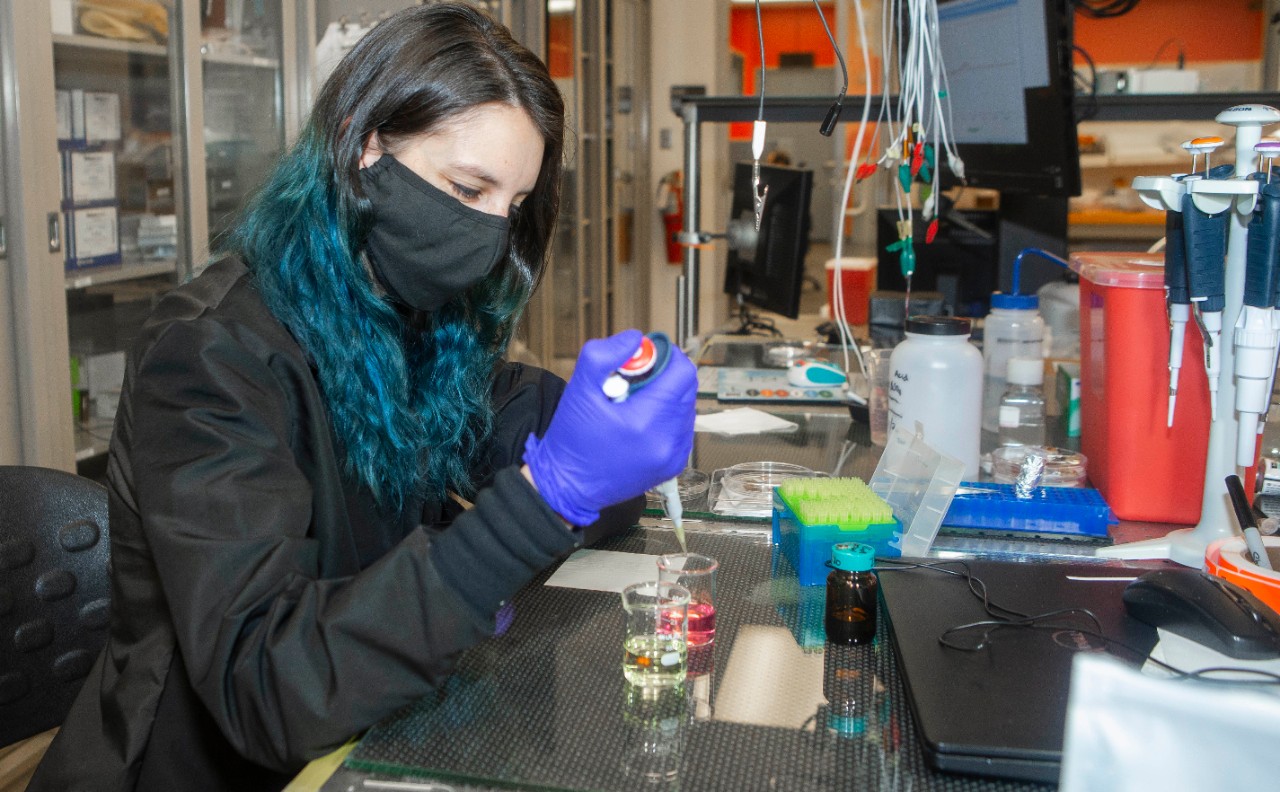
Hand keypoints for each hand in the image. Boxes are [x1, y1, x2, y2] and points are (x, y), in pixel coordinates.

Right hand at [524, 329, 696, 525]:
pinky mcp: (672, 465)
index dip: (664, 357)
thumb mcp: (579, 390)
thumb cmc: (571, 440)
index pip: (683, 373)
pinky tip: (638, 423)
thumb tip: (636, 339)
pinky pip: (681, 428)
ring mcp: (673, 456)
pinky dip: (665, 418)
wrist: (567, 486)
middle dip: (662, 377)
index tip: (640, 360)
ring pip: (685, 407)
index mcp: (647, 422)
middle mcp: (668, 441)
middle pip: (686, 388)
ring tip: (631, 406)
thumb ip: (604, 355)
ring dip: (664, 398)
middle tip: (630, 383)